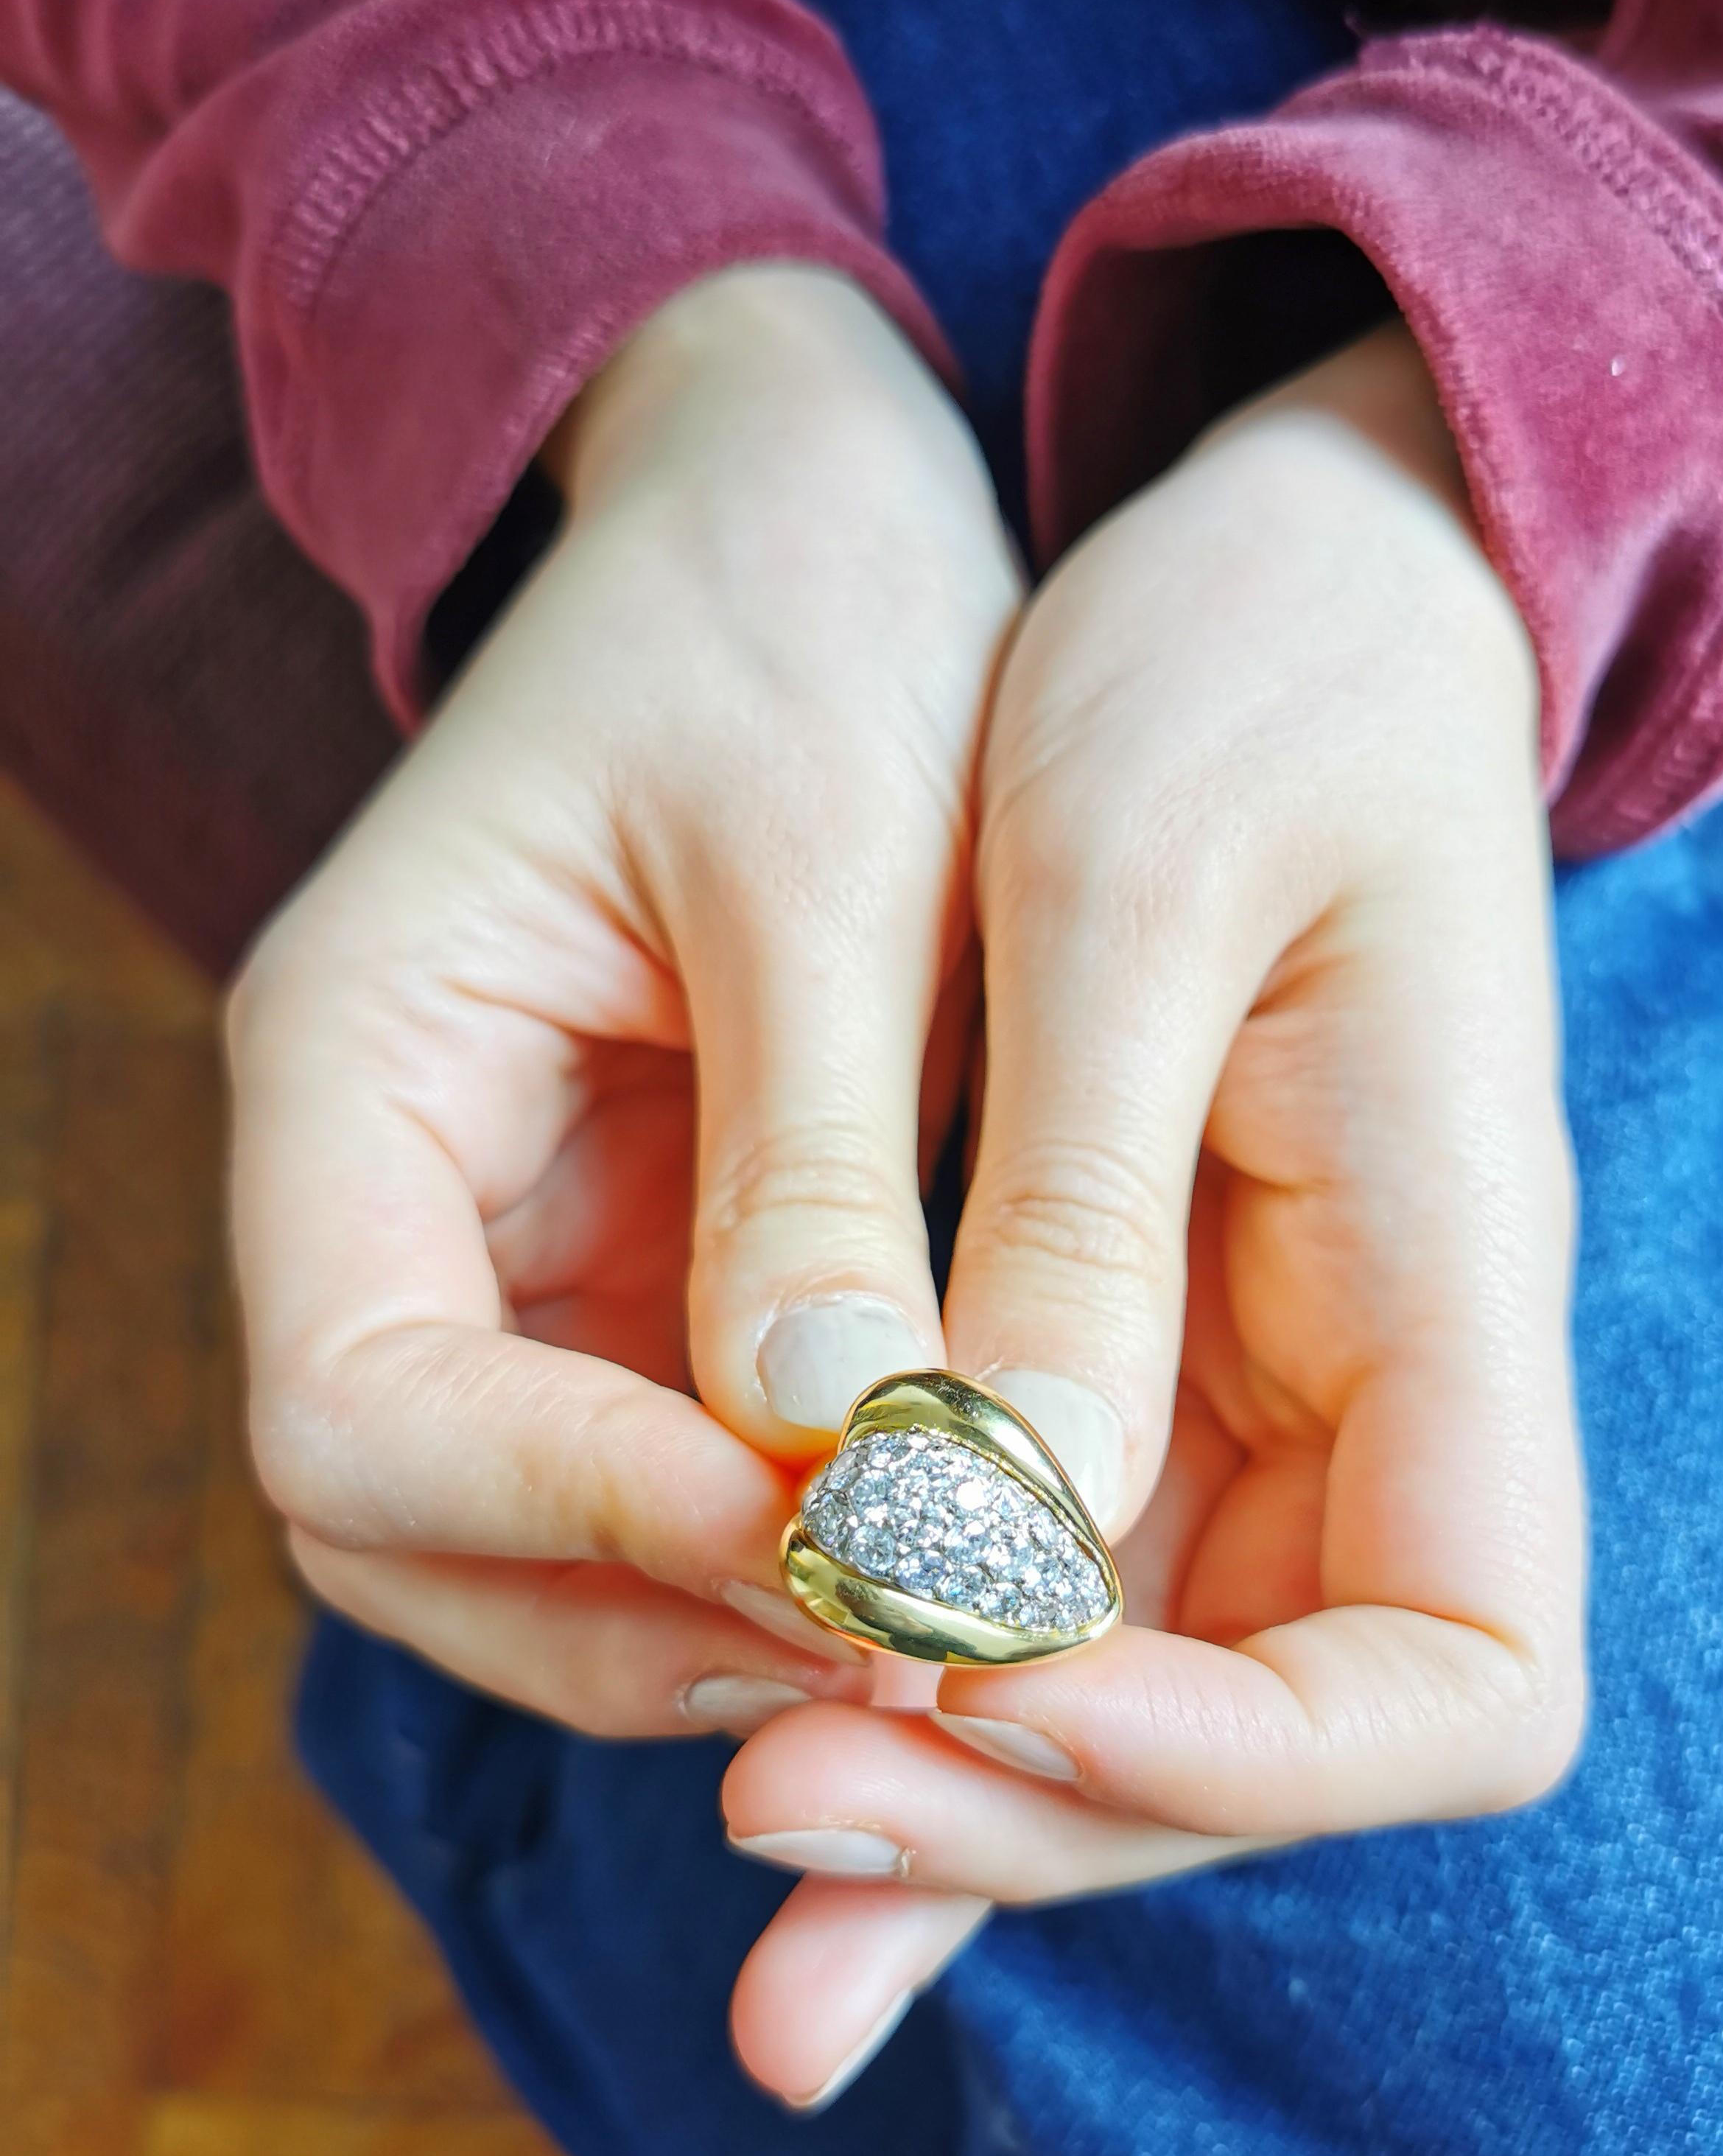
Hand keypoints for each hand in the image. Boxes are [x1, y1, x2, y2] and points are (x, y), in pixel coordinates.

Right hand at [228, 264, 1016, 2096]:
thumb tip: (827, 1458)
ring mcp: (507, 1250)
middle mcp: (391, 1192)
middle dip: (629, 1613)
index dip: (558, 1508)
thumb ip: (809, 1154)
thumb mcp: (824, 854)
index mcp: (355, 1066)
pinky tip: (931, 1559)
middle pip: (409, 1529)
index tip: (804, 1537)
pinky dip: (767, 1556)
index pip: (355, 1403)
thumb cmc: (801, 621)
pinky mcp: (628, 1275)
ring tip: (936, 1629)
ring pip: (523, 1550)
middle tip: (891, 1641)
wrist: (813, 514)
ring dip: (704, 1620)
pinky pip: (653, 1487)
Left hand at [723, 322, 1586, 2041]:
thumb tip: (976, 1527)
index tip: (998, 1677)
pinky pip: (1030, 1585)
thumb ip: (1075, 1206)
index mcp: (1446, 1272)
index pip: (1463, 1675)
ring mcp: (1256, 1396)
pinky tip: (759, 1765)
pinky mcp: (1133, 1369)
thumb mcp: (1124, 880)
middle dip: (1027, 1810)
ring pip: (1118, 1693)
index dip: (1240, 1756)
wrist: (1290, 585)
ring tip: (745, 1869)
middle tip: (770, 1804)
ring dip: (943, 1806)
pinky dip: (905, 1689)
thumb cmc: (1242, 670)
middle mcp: (1374, 1387)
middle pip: (1256, 1741)